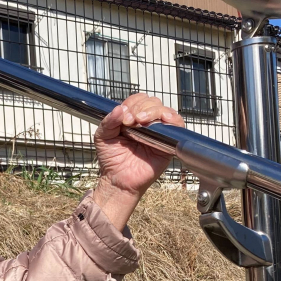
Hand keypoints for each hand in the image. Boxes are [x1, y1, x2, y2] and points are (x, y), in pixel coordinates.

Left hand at [92, 93, 183, 230]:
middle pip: (152, 102)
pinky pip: (177, 126)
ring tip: (141, 121)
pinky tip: (164, 120)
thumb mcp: (102, 137)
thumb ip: (108, 122)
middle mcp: (147, 122)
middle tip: (131, 122)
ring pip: (165, 110)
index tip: (124, 118)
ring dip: (154, 111)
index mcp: (132, 117)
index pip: (138, 100)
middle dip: (141, 108)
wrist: (118, 180)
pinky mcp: (169, 143)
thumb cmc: (111, 160)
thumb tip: (119, 108)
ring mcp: (159, 132)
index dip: (132, 104)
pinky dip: (173, 119)